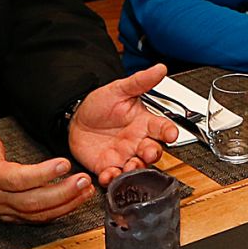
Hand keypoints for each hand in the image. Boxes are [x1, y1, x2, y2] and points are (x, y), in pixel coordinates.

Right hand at [0, 109, 95, 222]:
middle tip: (84, 180)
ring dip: (67, 204)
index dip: (42, 174)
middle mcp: (1, 199)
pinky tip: (78, 200)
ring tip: (87, 190)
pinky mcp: (16, 218)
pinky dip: (61, 211)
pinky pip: (40, 219)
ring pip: (40, 214)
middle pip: (34, 202)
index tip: (64, 164)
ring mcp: (9, 211)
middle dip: (62, 193)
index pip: (18, 180)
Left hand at [68, 64, 180, 183]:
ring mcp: (124, 155)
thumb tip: (160, 69)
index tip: (172, 134)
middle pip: (154, 152)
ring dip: (136, 169)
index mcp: (144, 123)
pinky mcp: (108, 167)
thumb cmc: (100, 105)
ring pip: (137, 167)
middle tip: (148, 152)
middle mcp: (138, 141)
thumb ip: (140, 81)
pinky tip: (109, 175)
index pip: (163, 128)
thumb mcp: (119, 89)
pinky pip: (114, 177)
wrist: (75, 118)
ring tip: (129, 166)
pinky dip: (113, 179)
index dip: (169, 132)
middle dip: (153, 154)